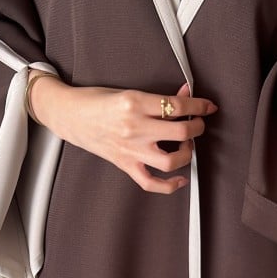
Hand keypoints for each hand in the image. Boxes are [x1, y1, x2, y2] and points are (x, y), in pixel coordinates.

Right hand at [28, 76, 218, 193]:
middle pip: (181, 133)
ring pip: (171, 161)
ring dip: (187, 153)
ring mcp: (130, 150)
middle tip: (197, 124)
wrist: (70, 115)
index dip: (199, 106)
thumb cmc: (95, 101)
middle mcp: (134, 128)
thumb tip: (184, 95)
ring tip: (187, 145)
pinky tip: (181, 179)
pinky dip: (170, 186)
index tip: (207, 107)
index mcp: (134, 103)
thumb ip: (157, 97)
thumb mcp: (128, 91)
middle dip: (196, 128)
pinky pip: (151, 183)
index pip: (177, 106)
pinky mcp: (126, 165)